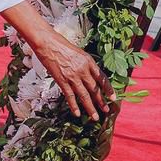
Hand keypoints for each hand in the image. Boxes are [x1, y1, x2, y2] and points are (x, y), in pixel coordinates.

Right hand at [0, 0, 115, 120]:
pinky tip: (77, 113)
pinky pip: (70, 96)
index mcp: (89, 62)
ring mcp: (72, 76)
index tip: (113, 97)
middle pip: (94, 89)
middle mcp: (83, 70)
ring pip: (84, 96)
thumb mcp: (79, 53)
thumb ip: (86, 64)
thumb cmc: (62, 45)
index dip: (108, 89)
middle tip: (106, 110)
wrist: (48, 43)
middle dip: (101, 101)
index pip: (102, 78)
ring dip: (90, 108)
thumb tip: (91, 76)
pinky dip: (74, 106)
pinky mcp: (62, 80)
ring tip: (95, 117)